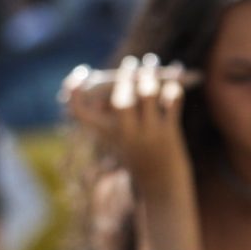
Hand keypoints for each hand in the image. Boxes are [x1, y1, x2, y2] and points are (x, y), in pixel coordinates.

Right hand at [62, 55, 195, 198]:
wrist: (161, 187)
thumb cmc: (141, 158)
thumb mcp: (124, 138)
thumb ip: (121, 114)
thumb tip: (128, 82)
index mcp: (107, 135)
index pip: (80, 113)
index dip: (74, 95)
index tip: (75, 80)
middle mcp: (125, 135)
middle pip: (120, 99)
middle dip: (125, 76)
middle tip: (130, 62)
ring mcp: (148, 134)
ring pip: (147, 95)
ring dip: (149, 74)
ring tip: (151, 62)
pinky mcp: (169, 133)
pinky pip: (172, 101)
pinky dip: (174, 86)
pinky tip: (176, 73)